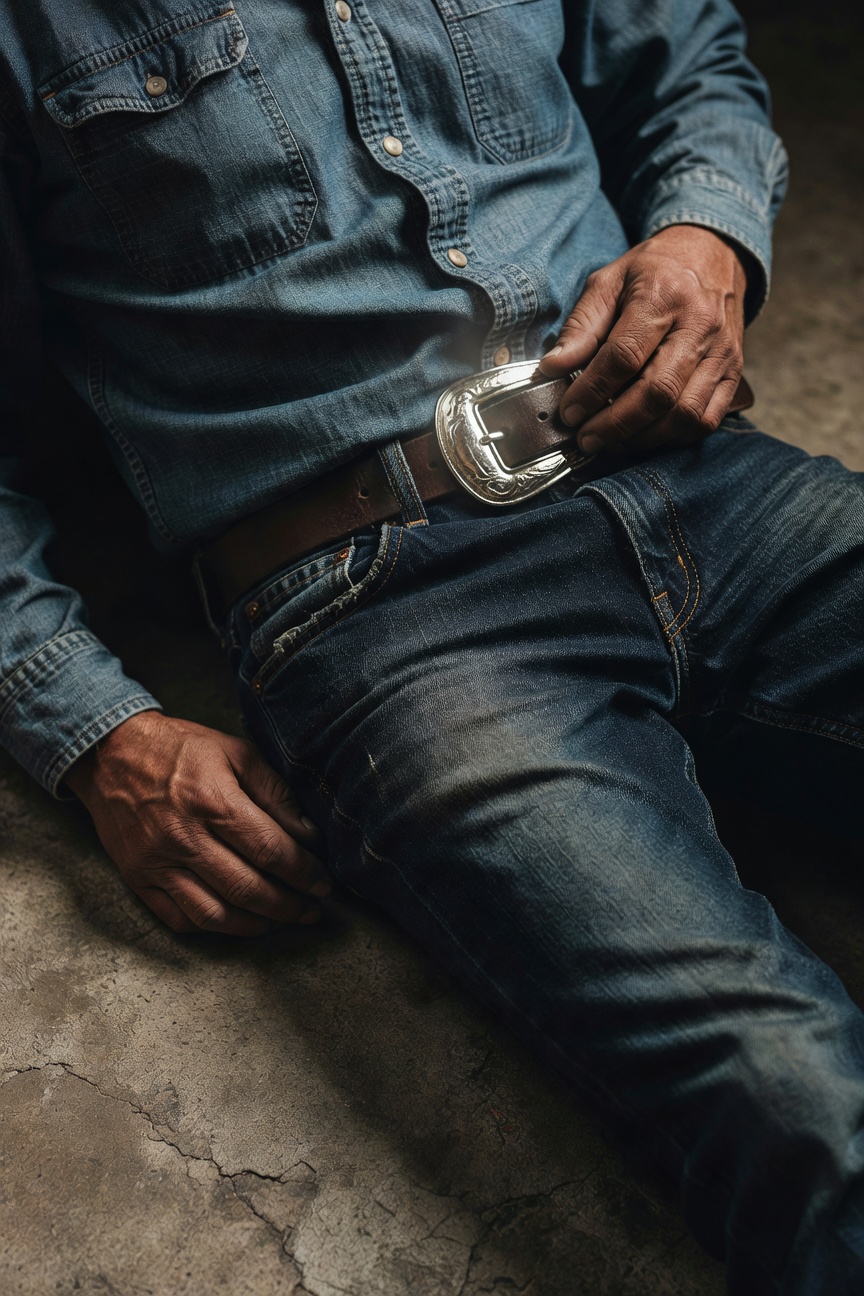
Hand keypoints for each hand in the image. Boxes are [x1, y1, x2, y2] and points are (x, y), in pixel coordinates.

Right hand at [66, 711, 329, 935]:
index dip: (303, 872)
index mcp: (212, 800)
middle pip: (247, 889)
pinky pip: (180, 920)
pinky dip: (215, 929)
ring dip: (256, 926)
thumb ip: (275, 793)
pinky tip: (240, 922)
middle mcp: (183, 837)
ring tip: (282, 921)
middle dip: (288, 906)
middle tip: (311, 910)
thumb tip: (308, 835)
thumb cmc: (181, 750)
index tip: (323, 883)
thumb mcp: (236, 752)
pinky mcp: (138, 880)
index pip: (270, 850)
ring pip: (215, 915)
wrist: (111, 755)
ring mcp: (157, 863)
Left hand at [538, 225, 746, 454]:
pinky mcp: (734, 372)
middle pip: (657, 391)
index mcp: (663, 295)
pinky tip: (646, 435)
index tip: (569, 412)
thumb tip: (552, 367)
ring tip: (612, 441)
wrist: (714, 254)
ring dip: (643, 436)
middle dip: (616, 424)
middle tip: (586, 438)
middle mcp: (699, 325)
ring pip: (685, 412)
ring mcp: (722, 351)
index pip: (624, 355)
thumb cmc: (655, 270)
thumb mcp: (609, 281)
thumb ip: (581, 326)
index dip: (592, 390)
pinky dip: (674, 437)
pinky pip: (707, 419)